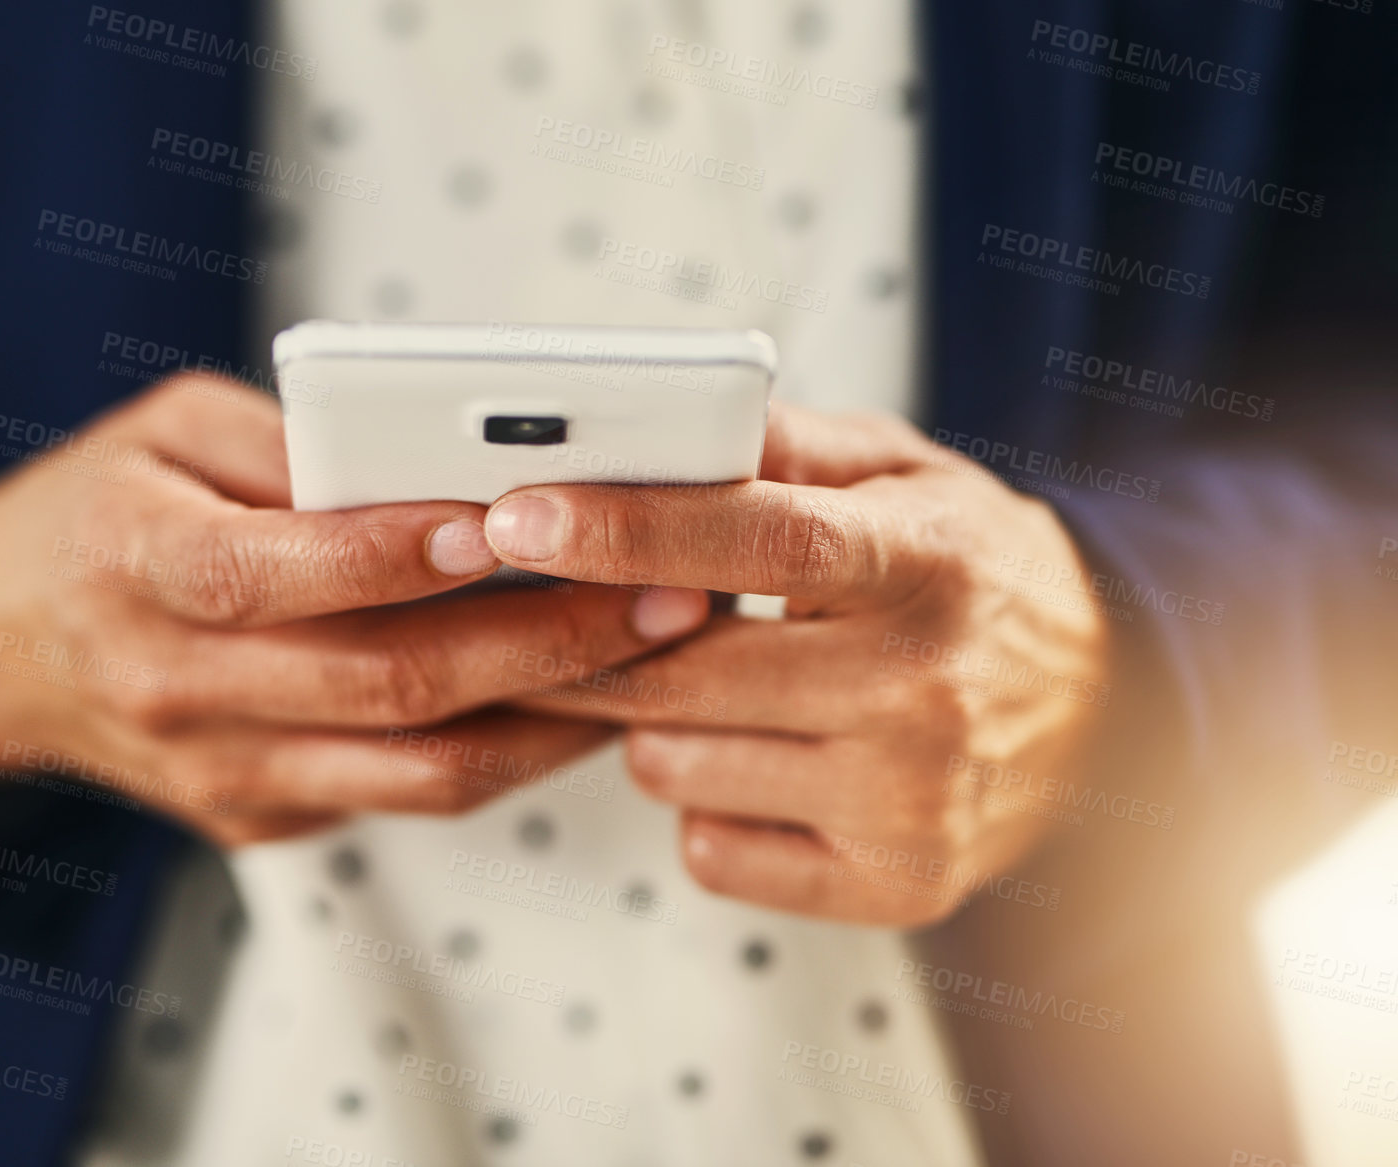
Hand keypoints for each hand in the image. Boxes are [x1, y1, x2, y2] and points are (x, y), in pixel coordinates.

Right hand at [0, 375, 708, 847]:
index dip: (390, 554)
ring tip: (656, 654)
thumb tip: (444, 462)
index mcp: (133, 564)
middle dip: (541, 641)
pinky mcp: (258, 816)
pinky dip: (506, 749)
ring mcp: (220, 771)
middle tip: (659, 594)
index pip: (271, 574)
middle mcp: (175, 685)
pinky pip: (406, 795)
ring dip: (555, 715)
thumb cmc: (96, 513)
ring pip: (418, 768)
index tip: (504, 519)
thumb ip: (291, 444)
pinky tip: (577, 693)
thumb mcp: (165, 431)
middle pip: (382, 684)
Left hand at [477, 402, 1110, 923]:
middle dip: (596, 640)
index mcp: (926, 561)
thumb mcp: (904, 475)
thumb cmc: (969, 574)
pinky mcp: (898, 886)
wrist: (1104, 713)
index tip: (519, 515)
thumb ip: (785, 445)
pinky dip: (707, 805)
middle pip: (684, 673)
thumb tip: (662, 423)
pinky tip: (765, 761)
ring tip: (727, 685)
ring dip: (660, 722)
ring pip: (674, 764)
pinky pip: (709, 849)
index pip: (761, 542)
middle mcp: (927, 689)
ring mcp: (914, 801)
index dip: (628, 530)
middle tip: (561, 607)